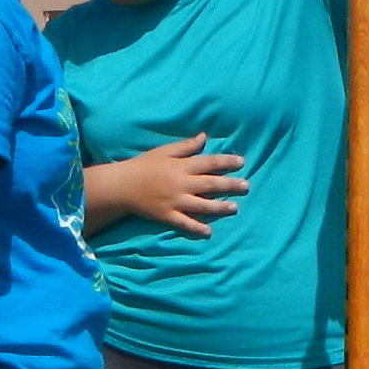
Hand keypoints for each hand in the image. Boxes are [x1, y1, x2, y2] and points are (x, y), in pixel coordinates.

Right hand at [101, 135, 246, 237]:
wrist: (122, 185)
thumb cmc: (143, 166)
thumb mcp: (164, 151)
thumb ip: (186, 146)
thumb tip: (204, 136)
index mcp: (182, 166)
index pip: (209, 162)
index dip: (226, 161)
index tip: (241, 162)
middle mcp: (181, 184)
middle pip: (211, 184)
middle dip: (230, 185)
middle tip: (246, 186)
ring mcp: (175, 201)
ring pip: (203, 205)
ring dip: (220, 207)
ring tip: (234, 208)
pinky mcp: (167, 215)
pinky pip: (185, 223)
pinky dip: (197, 228)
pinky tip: (209, 232)